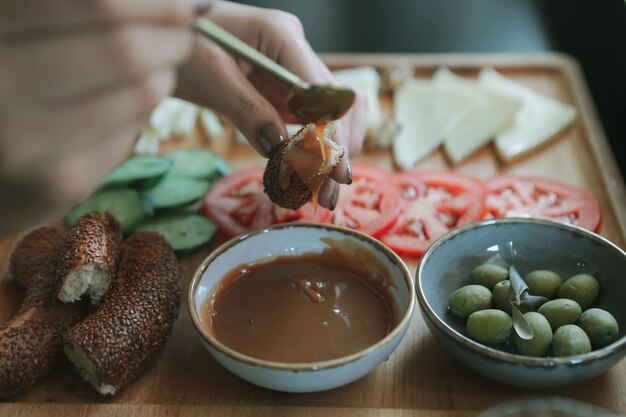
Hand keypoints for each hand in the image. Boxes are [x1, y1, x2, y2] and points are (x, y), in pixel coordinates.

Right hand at [0, 0, 193, 235]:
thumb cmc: (13, 79)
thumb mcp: (24, 30)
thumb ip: (82, 11)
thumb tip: (174, 3)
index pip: (98, 4)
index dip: (156, 4)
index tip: (181, 6)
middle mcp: (0, 80)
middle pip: (125, 49)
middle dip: (172, 38)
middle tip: (180, 34)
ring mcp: (25, 138)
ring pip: (142, 92)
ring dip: (164, 75)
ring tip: (156, 68)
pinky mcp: (59, 181)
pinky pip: (133, 131)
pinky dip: (141, 112)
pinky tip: (122, 108)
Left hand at [176, 0, 366, 208]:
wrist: (174, 39)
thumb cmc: (185, 46)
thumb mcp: (209, 75)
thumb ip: (246, 109)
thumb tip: (277, 148)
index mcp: (281, 35)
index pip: (321, 89)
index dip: (331, 132)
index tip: (333, 170)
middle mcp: (297, 51)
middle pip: (336, 103)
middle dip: (336, 150)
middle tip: (328, 193)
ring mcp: (296, 71)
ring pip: (334, 113)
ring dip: (334, 151)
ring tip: (323, 190)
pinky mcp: (289, 91)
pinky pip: (314, 119)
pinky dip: (317, 147)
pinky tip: (312, 173)